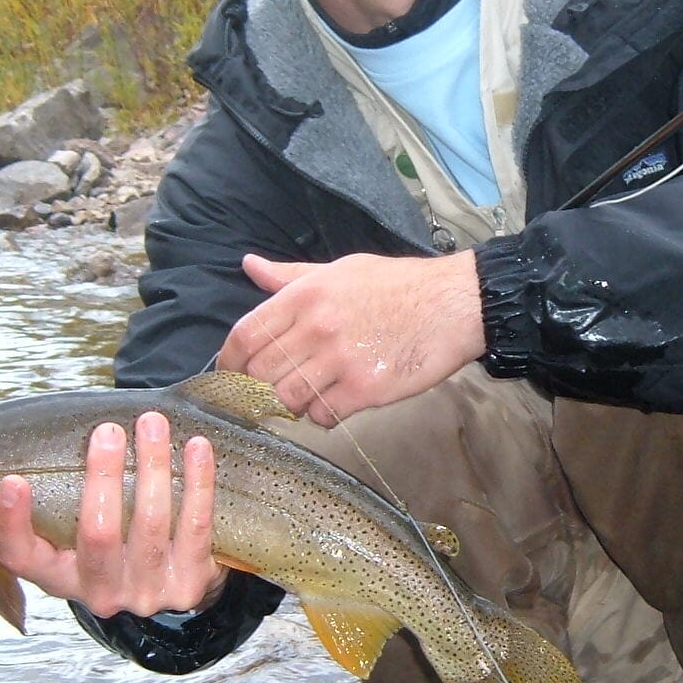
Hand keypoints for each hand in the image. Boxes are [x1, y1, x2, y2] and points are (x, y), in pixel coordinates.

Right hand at [0, 412, 227, 617]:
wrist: (173, 584)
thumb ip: (60, 499)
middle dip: (104, 476)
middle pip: (98, 534)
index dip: (13, 523)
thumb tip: (44, 432)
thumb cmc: (116, 541)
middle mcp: (101, 592)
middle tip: (108, 431)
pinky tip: (197, 447)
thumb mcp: (76, 533)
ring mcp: (147, 592)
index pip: (23, 557)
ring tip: (153, 424)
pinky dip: (198, 482)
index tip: (13, 480)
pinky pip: (196, 526)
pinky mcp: (189, 584)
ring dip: (153, 466)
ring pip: (150, 523)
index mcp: (61, 577)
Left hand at [219, 250, 484, 425]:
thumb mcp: (341, 269)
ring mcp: (339, 360)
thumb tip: (249, 266)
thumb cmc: (398, 285)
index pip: (245, 335)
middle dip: (257, 387)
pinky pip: (322, 416)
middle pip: (260, 373)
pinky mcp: (365, 389)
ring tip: (307, 396)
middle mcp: (316, 327)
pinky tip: (336, 404)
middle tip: (268, 392)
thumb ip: (290, 276)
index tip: (230, 374)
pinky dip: (322, 416)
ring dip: (290, 404)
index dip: (229, 361)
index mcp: (305, 295)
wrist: (453, 304)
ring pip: (287, 399)